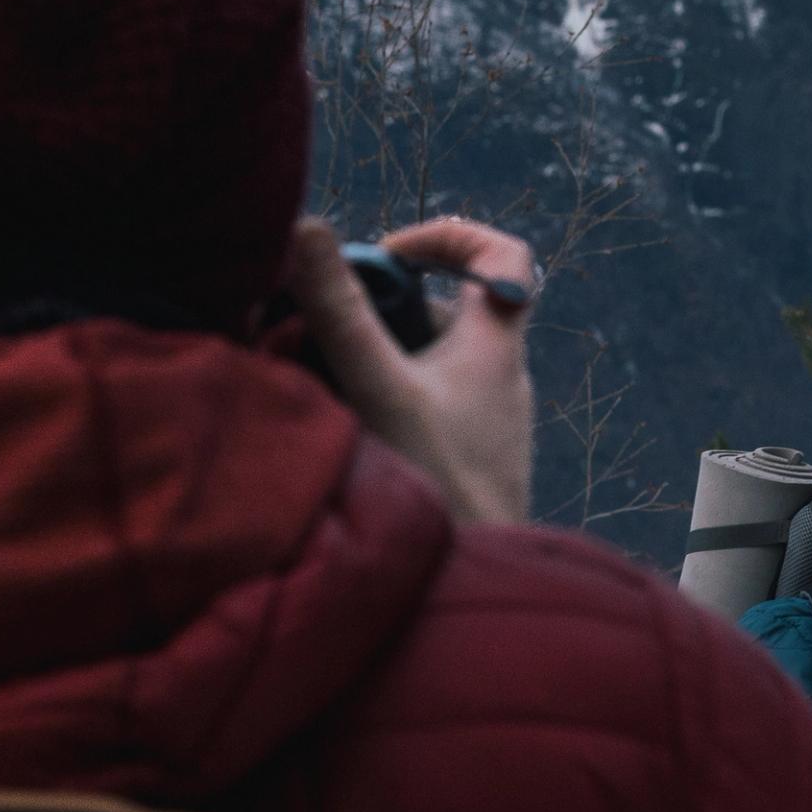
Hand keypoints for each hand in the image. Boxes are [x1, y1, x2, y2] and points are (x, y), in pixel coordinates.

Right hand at [286, 214, 537, 525]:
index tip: (392, 252)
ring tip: (325, 373)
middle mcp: (504, 376)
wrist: (476, 583)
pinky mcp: (473, 459)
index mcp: (497, 344)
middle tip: (330, 321)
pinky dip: (391, 399)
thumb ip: (340, 311)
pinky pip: (432, 407)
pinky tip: (349, 425)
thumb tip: (306, 228)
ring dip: (382, 357)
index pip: (505, 255)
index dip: (451, 237)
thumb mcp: (378, 386)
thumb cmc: (439, 483)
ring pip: (435, 362)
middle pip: (451, 310)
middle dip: (388, 306)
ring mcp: (491, 421)